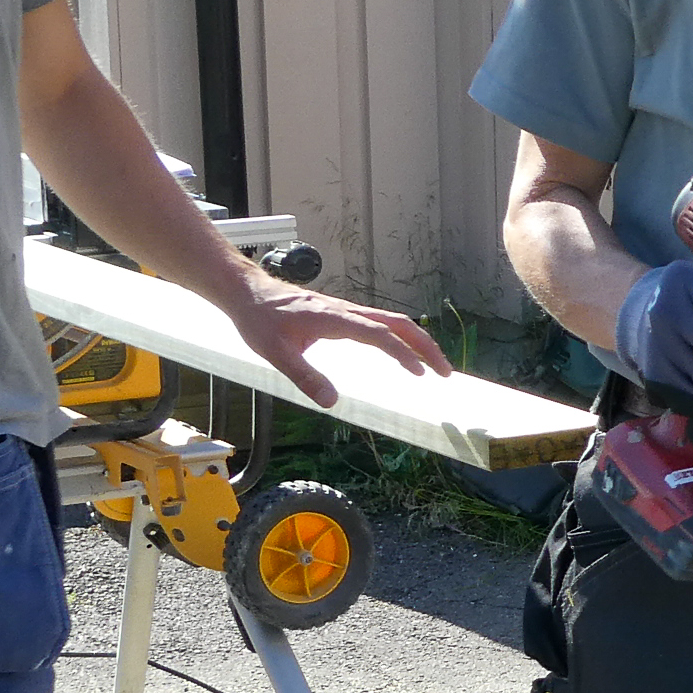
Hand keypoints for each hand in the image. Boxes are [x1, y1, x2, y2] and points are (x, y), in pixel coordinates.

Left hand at [231, 278, 452, 406]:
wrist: (248, 292)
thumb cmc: (259, 320)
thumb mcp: (276, 353)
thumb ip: (304, 376)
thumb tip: (331, 401)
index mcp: (335, 318)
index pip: (379, 334)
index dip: (402, 353)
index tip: (420, 373)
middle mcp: (347, 311)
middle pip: (398, 324)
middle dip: (425, 346)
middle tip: (444, 371)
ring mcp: (347, 311)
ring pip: (393, 321)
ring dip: (417, 340)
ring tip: (433, 365)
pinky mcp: (343, 313)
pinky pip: (381, 322)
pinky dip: (401, 336)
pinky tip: (402, 351)